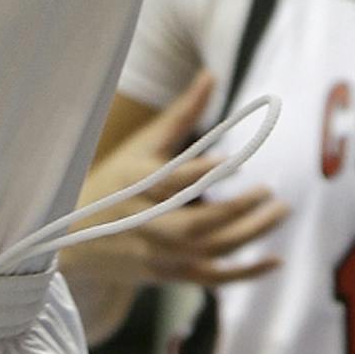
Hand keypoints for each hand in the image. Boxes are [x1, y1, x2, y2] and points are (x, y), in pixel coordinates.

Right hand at [67, 74, 288, 293]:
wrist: (74, 241)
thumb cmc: (114, 181)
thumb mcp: (141, 146)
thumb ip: (181, 113)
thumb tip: (212, 75)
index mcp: (137, 185)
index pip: (172, 181)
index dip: (202, 173)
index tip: (235, 160)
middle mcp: (146, 224)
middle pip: (193, 226)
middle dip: (234, 211)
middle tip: (269, 190)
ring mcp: (157, 254)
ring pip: (207, 251)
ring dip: (248, 235)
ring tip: (280, 210)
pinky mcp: (168, 274)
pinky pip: (210, 279)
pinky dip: (243, 274)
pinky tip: (274, 259)